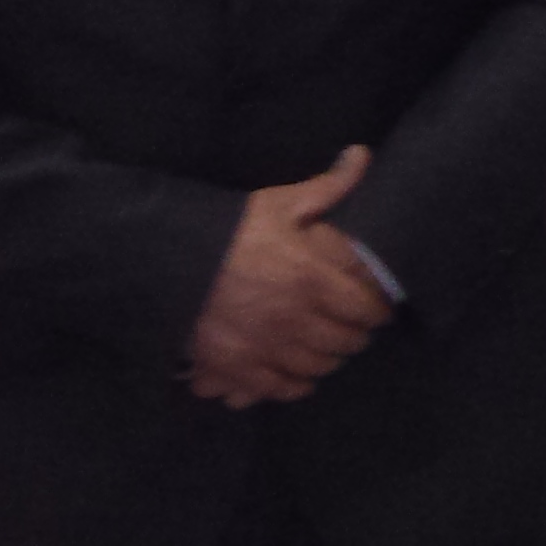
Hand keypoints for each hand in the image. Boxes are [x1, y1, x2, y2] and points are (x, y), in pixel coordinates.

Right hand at [185, 146, 391, 407]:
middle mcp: (294, 319)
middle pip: (345, 342)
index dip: (376, 310)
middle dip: (355, 335)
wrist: (167, 262)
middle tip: (354, 327)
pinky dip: (295, 385)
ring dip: (329, 359)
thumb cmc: (231, 231)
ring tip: (329, 347)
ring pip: (317, 367)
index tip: (377, 308)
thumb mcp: (280, 203)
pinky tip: (300, 375)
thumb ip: (328, 187)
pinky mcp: (236, 368)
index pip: (365, 308)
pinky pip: (280, 389)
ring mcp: (265, 348)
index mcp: (312, 279)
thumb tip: (361, 156)